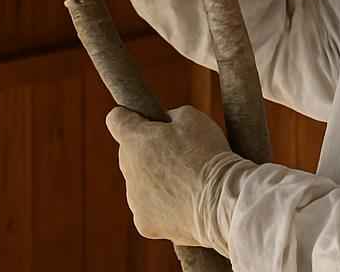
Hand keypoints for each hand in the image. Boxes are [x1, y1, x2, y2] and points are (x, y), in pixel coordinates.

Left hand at [106, 105, 238, 251]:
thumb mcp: (191, 117)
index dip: (131, 117)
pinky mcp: (144, 223)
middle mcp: (127, 169)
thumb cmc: (209, 155)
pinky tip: (185, 205)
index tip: (145, 120)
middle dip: (148, 152)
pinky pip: (150, 210)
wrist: (223, 201)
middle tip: (180, 156)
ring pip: (140, 184)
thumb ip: (168, 118)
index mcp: (134, 139)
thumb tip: (163, 125)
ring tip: (187, 184)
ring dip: (156, 181)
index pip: (116, 119)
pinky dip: (164, 207)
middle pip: (130, 154)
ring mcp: (134, 199)